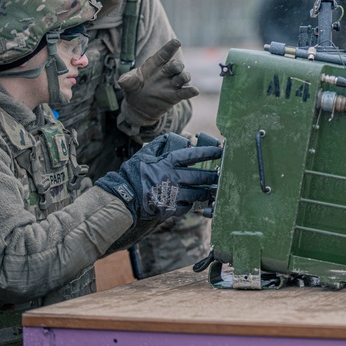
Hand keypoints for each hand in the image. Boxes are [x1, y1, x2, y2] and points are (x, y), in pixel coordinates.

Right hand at [96, 137, 221, 222]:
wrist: (123, 198)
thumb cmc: (132, 175)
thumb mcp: (143, 155)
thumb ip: (158, 145)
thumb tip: (171, 137)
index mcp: (167, 163)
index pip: (193, 155)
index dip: (208, 152)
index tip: (220, 151)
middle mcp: (173, 178)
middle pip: (200, 176)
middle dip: (213, 176)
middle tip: (222, 175)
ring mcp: (173, 194)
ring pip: (198, 193)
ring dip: (208, 192)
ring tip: (214, 190)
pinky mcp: (170, 208)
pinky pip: (187, 207)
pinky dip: (193, 204)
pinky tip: (196, 202)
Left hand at [118, 39, 198, 125]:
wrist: (138, 107)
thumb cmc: (134, 88)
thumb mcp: (128, 84)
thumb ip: (127, 81)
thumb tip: (123, 80)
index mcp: (155, 64)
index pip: (164, 54)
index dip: (170, 48)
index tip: (177, 42)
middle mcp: (166, 72)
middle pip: (175, 65)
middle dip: (177, 65)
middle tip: (176, 66)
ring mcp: (172, 83)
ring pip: (183, 77)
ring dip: (184, 77)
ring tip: (182, 78)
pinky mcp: (175, 96)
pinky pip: (185, 92)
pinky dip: (190, 91)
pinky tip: (194, 90)